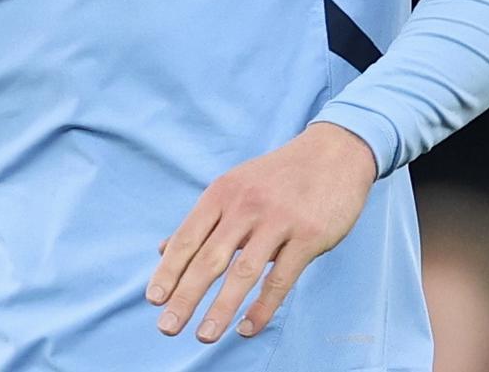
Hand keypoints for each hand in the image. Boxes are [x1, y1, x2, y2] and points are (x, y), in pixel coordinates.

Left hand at [146, 122, 377, 342]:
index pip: (188, 237)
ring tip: (205, 335)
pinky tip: (247, 328)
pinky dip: (263, 308)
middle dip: (186, 296)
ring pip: (243, 272)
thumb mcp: (236, 187)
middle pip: (210, 258)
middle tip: (167, 328)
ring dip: (221, 308)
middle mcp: (246, 205)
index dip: (169, 270)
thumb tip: (163, 250)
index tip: (153, 299)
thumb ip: (203, 221)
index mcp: (223, 193)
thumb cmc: (278, 176)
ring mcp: (278, 220)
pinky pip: (281, 279)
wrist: (335, 153)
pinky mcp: (308, 236)